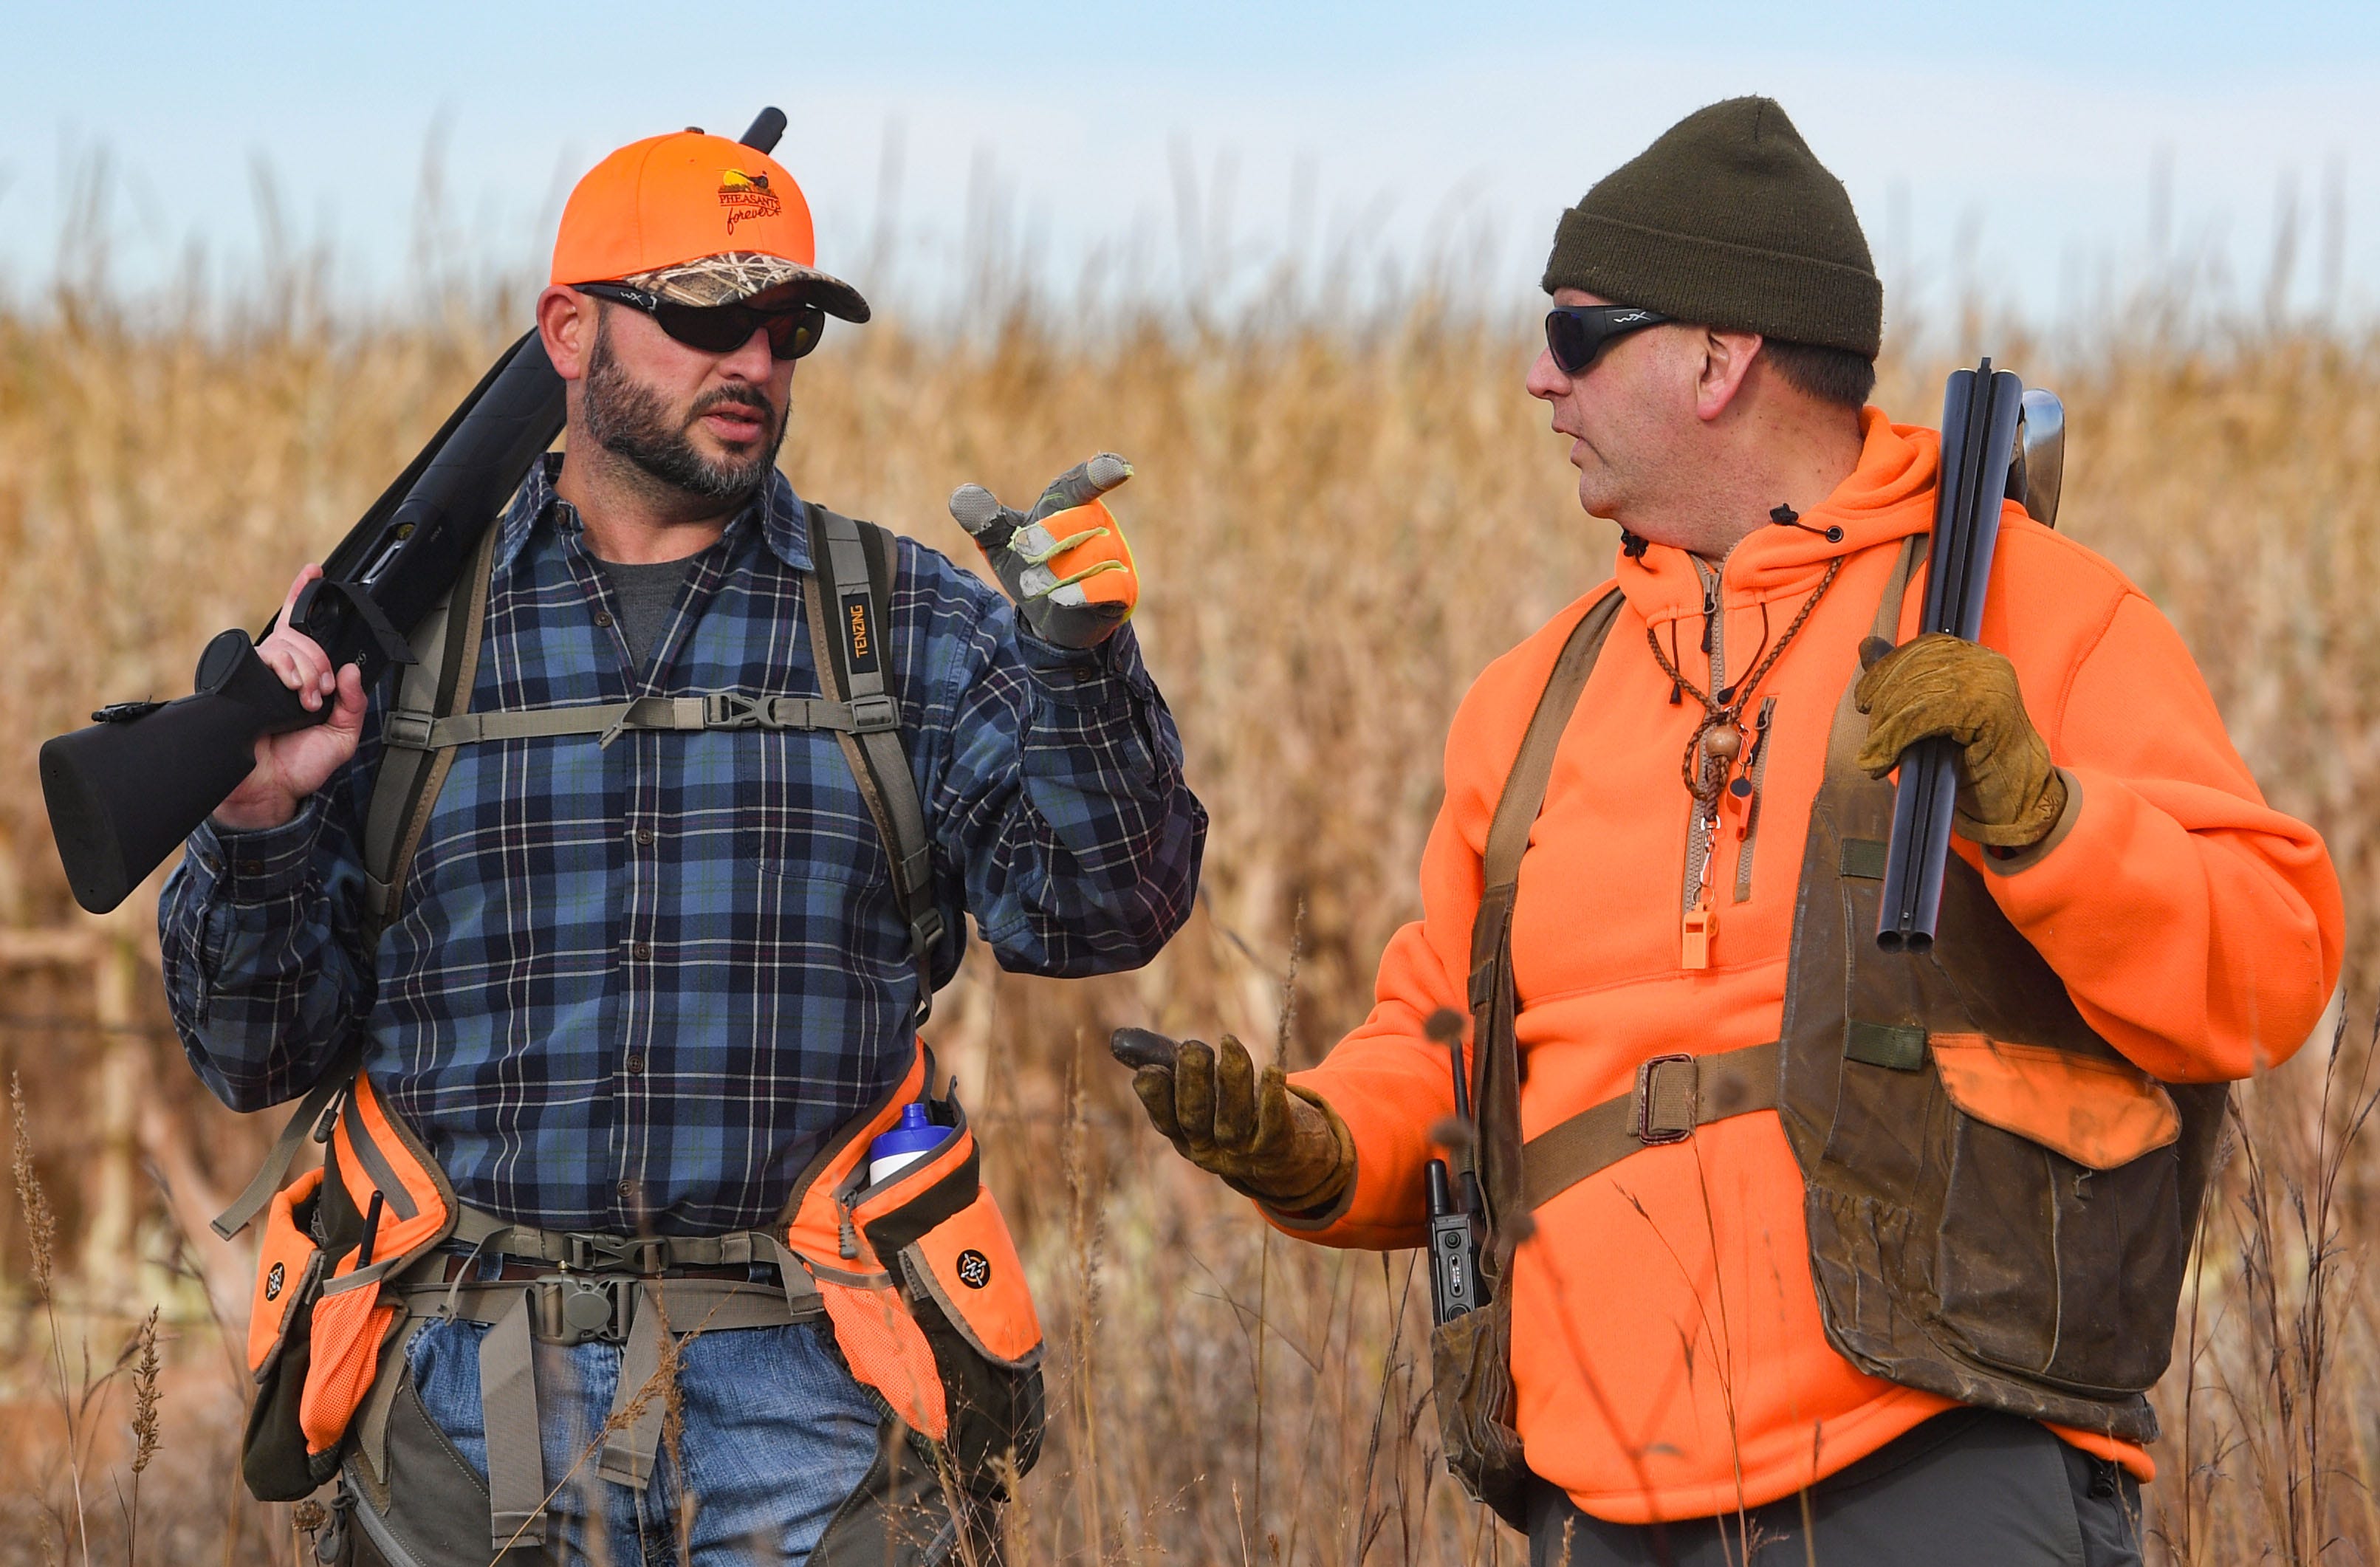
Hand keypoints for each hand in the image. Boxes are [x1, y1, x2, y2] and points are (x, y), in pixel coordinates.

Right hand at [211, 565, 368, 833]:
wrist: (268, 792)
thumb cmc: (302, 765)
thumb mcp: (342, 735)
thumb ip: (353, 704)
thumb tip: (351, 671)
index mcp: (303, 680)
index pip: (301, 631)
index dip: (302, 597)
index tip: (313, 570)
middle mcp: (278, 674)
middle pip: (299, 638)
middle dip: (318, 661)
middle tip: (320, 693)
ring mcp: (256, 678)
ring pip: (282, 647)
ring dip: (303, 669)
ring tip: (306, 700)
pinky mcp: (238, 684)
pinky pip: (259, 659)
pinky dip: (282, 669)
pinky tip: (290, 689)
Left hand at [948, 453, 1138, 648]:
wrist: (1052, 619)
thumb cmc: (1030, 569)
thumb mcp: (1001, 544)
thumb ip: (985, 520)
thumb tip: (962, 496)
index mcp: (1070, 505)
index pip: (1081, 484)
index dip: (1098, 472)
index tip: (1116, 468)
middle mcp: (1100, 526)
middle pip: (1085, 517)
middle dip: (1052, 534)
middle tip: (1023, 549)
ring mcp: (1117, 558)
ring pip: (1098, 554)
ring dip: (1060, 572)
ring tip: (1035, 586)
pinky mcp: (1124, 591)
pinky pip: (1113, 584)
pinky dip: (1086, 592)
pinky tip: (1062, 599)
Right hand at [1126, 1032, 1353, 1210]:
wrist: (1284, 1157)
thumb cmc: (1230, 1110)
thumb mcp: (1194, 1088)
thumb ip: (1159, 1060)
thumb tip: (1117, 1039)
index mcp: (1183, 1135)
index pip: (1165, 1119)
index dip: (1156, 1098)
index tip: (1150, 1071)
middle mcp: (1209, 1149)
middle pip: (1195, 1120)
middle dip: (1191, 1083)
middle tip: (1193, 1047)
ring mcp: (1243, 1152)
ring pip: (1233, 1122)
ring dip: (1231, 1082)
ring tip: (1230, 1043)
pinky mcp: (1278, 1148)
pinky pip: (1273, 1127)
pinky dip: (1272, 1100)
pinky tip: (1273, 1071)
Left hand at [1854, 632, 2065, 847]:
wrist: (2016, 795)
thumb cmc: (1972, 756)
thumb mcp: (1932, 711)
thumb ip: (1902, 677)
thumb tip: (1866, 645)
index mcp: (1975, 655)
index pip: (1924, 648)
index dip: (1886, 670)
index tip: (1862, 700)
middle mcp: (1987, 662)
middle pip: (1918, 670)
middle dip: (1884, 704)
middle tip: (1870, 739)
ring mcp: (1992, 684)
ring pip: (1918, 694)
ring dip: (1885, 729)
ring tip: (1872, 759)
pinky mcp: (1990, 709)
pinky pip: (1926, 716)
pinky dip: (1896, 739)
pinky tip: (1883, 762)